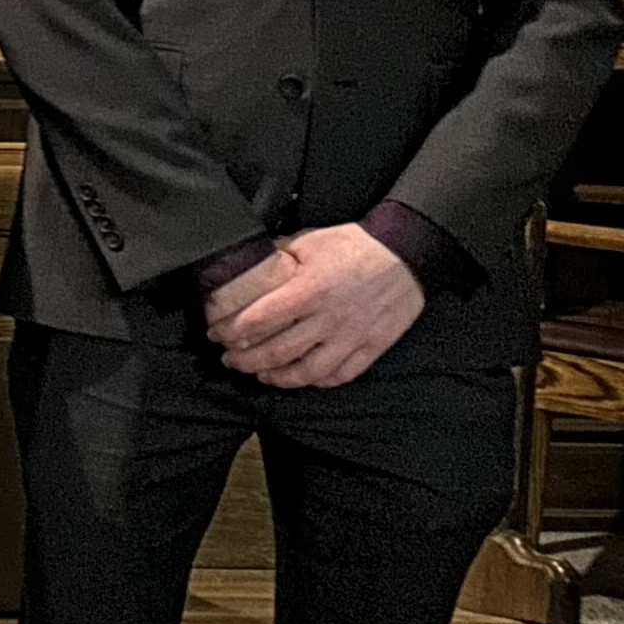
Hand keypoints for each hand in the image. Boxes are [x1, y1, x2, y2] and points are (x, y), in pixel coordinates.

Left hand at [210, 224, 424, 388]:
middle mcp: (329, 319)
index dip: (231, 330)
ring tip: (259, 373)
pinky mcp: (371, 347)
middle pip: (277, 351)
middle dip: (245, 359)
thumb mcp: (311, 241)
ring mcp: (352, 337)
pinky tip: (300, 378)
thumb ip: (279, 257)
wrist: (407, 253)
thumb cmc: (357, 245)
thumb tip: (251, 265)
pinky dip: (316, 381)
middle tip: (229, 358)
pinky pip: (340, 375)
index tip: (215, 333)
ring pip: (307, 372)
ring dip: (276, 377)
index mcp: (310, 290)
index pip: (259, 320)